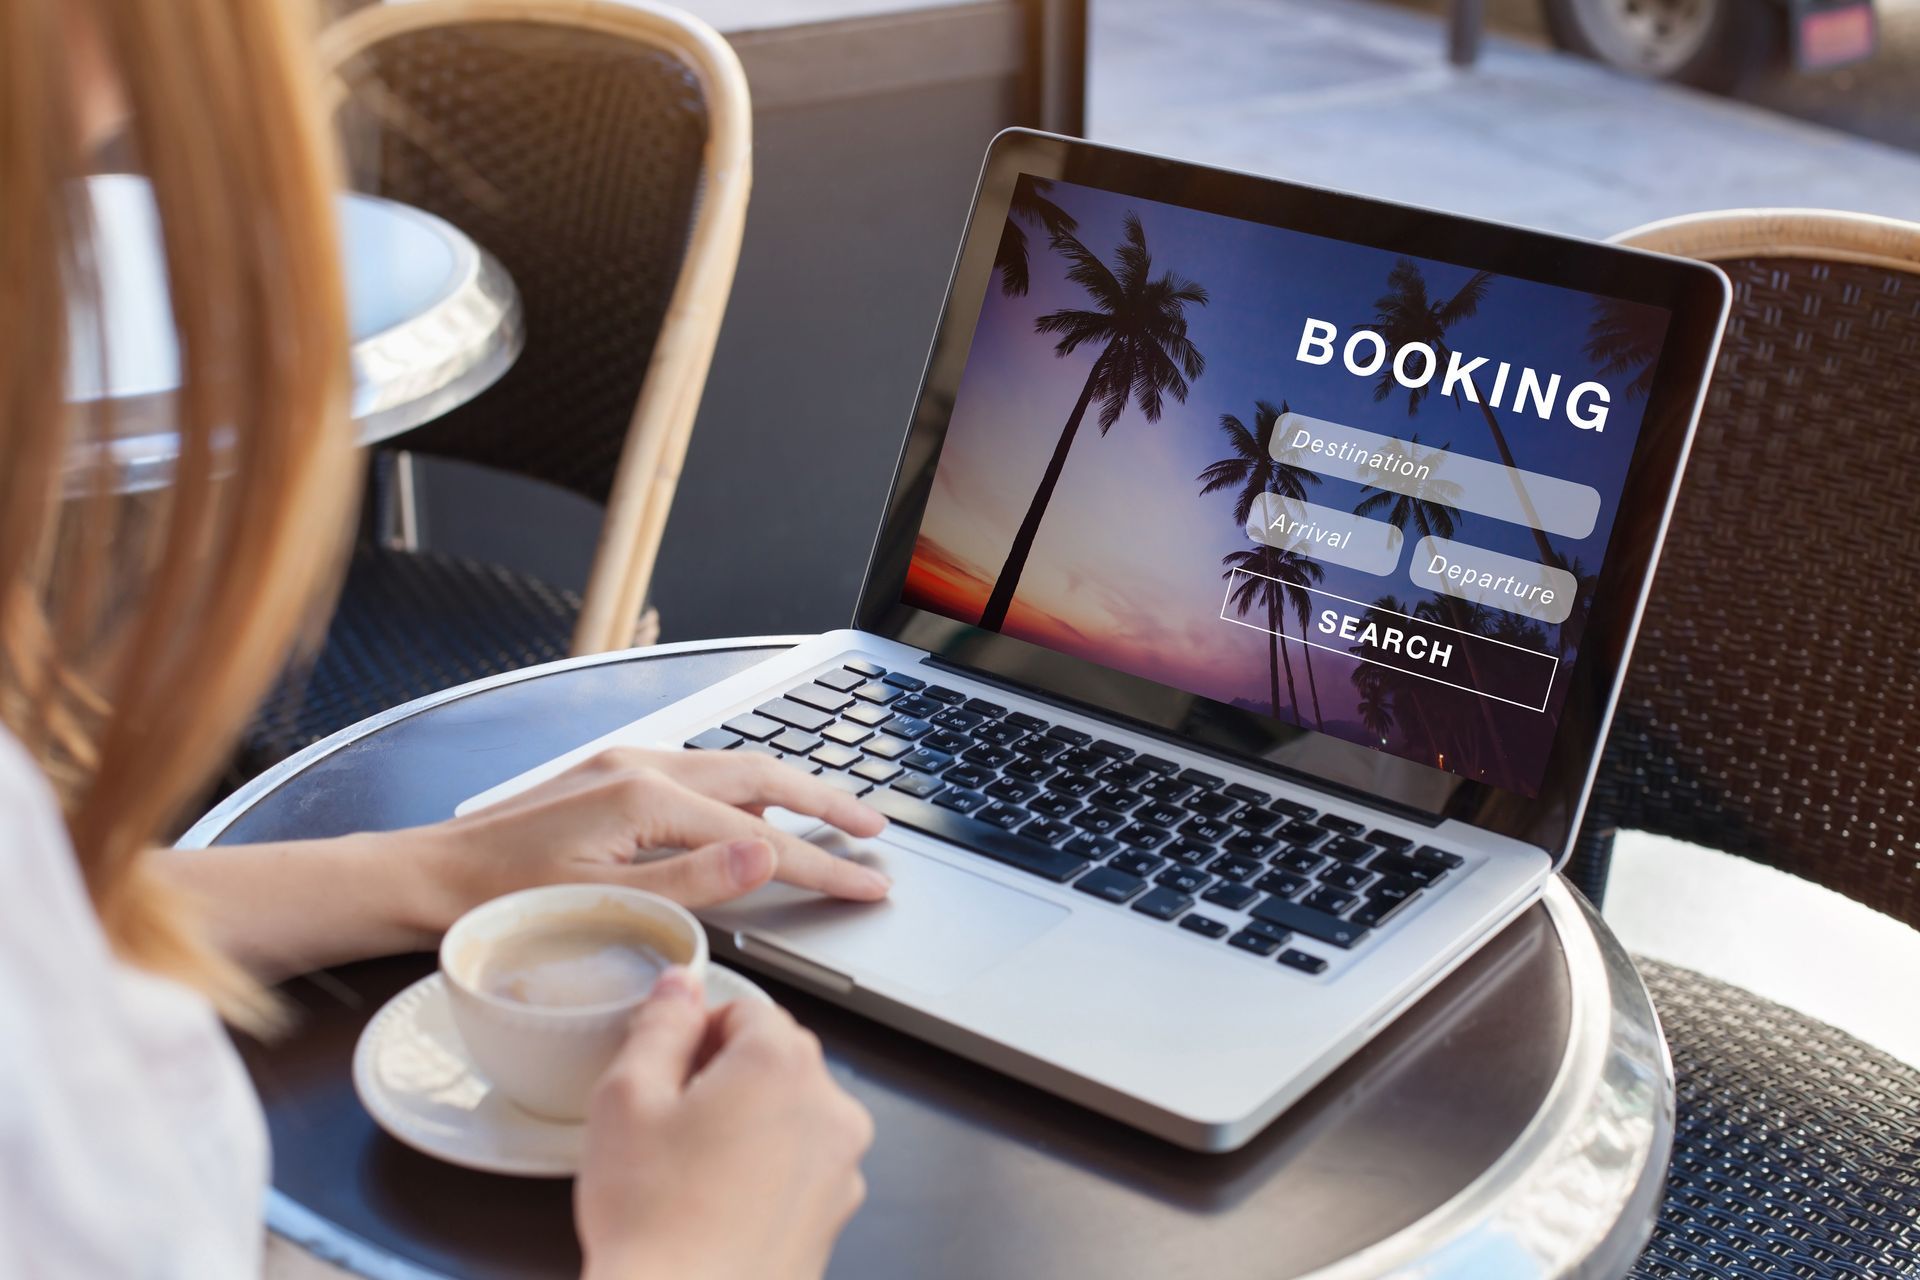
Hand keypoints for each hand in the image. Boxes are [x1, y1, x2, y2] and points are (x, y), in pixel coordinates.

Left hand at [420, 747, 890, 928]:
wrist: (424, 878)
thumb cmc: (500, 901)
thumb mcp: (605, 904)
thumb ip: (695, 881)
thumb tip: (769, 851)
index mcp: (645, 797)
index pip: (762, 836)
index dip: (823, 864)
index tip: (870, 882)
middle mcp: (641, 766)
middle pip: (761, 775)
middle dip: (825, 801)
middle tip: (874, 830)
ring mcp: (624, 765)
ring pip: (732, 770)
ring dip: (788, 791)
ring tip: (832, 817)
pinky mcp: (610, 777)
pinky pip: (698, 775)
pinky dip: (742, 792)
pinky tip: (751, 814)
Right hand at [576, 968, 872, 1279]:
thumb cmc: (654, 1221)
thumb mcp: (627, 1097)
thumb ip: (660, 1024)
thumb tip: (680, 986)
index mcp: (782, 1063)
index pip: (746, 1008)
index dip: (696, 1035)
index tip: (666, 1071)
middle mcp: (828, 1107)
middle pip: (774, 1058)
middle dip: (723, 1076)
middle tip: (668, 1123)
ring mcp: (840, 1165)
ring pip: (788, 1113)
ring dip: (747, 1124)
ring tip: (689, 1170)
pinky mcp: (836, 1213)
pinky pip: (799, 1166)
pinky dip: (765, 1171)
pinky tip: (716, 1204)